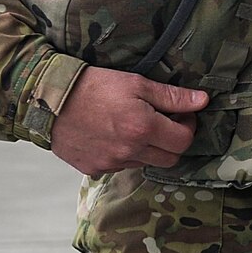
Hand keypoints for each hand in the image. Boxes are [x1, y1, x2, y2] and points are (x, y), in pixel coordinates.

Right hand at [49, 65, 208, 177]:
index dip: (189, 126)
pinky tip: (114, 135)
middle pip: (170, 159)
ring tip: (136, 126)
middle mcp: (129, 152)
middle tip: (164, 122)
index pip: (184, 141)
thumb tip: (203, 101)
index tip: (182, 114)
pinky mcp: (94, 168)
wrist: (48, 100)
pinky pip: (120, 166)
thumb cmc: (94, 86)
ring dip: (149, 149)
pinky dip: (125, 154)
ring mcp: (110, 163)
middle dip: (173, 141)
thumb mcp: (137, 84)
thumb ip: (172, 97)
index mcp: (143, 130)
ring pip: (145, 163)